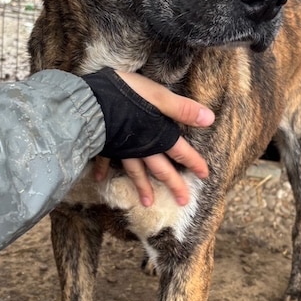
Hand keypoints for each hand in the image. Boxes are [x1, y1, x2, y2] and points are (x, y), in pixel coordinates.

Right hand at [93, 71, 214, 206]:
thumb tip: (210, 119)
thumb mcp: (159, 97)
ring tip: (147, 204)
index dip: (193, 163)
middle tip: (182, 202)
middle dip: (173, 185)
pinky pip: (103, 161)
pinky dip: (102, 170)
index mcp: (158, 136)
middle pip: (161, 169)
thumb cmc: (126, 96)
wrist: (91, 103)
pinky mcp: (104, 145)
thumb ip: (182, 109)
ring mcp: (122, 149)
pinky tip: (99, 180)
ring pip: (135, 172)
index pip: (180, 152)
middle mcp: (142, 148)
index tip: (204, 177)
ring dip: (142, 187)